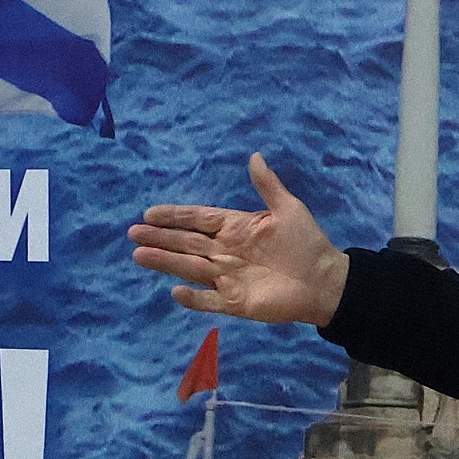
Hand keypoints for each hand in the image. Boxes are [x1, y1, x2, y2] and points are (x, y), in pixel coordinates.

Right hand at [128, 153, 350, 326]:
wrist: (325, 281)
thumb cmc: (307, 243)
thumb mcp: (288, 209)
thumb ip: (268, 185)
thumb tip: (254, 156)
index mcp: (236, 228)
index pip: (198, 219)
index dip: (175, 216)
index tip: (149, 213)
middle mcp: (226, 252)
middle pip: (186, 243)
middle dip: (160, 238)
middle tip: (133, 234)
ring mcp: (229, 278)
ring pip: (190, 268)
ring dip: (165, 262)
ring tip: (139, 255)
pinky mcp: (236, 302)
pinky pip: (210, 301)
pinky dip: (194, 299)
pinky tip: (176, 292)